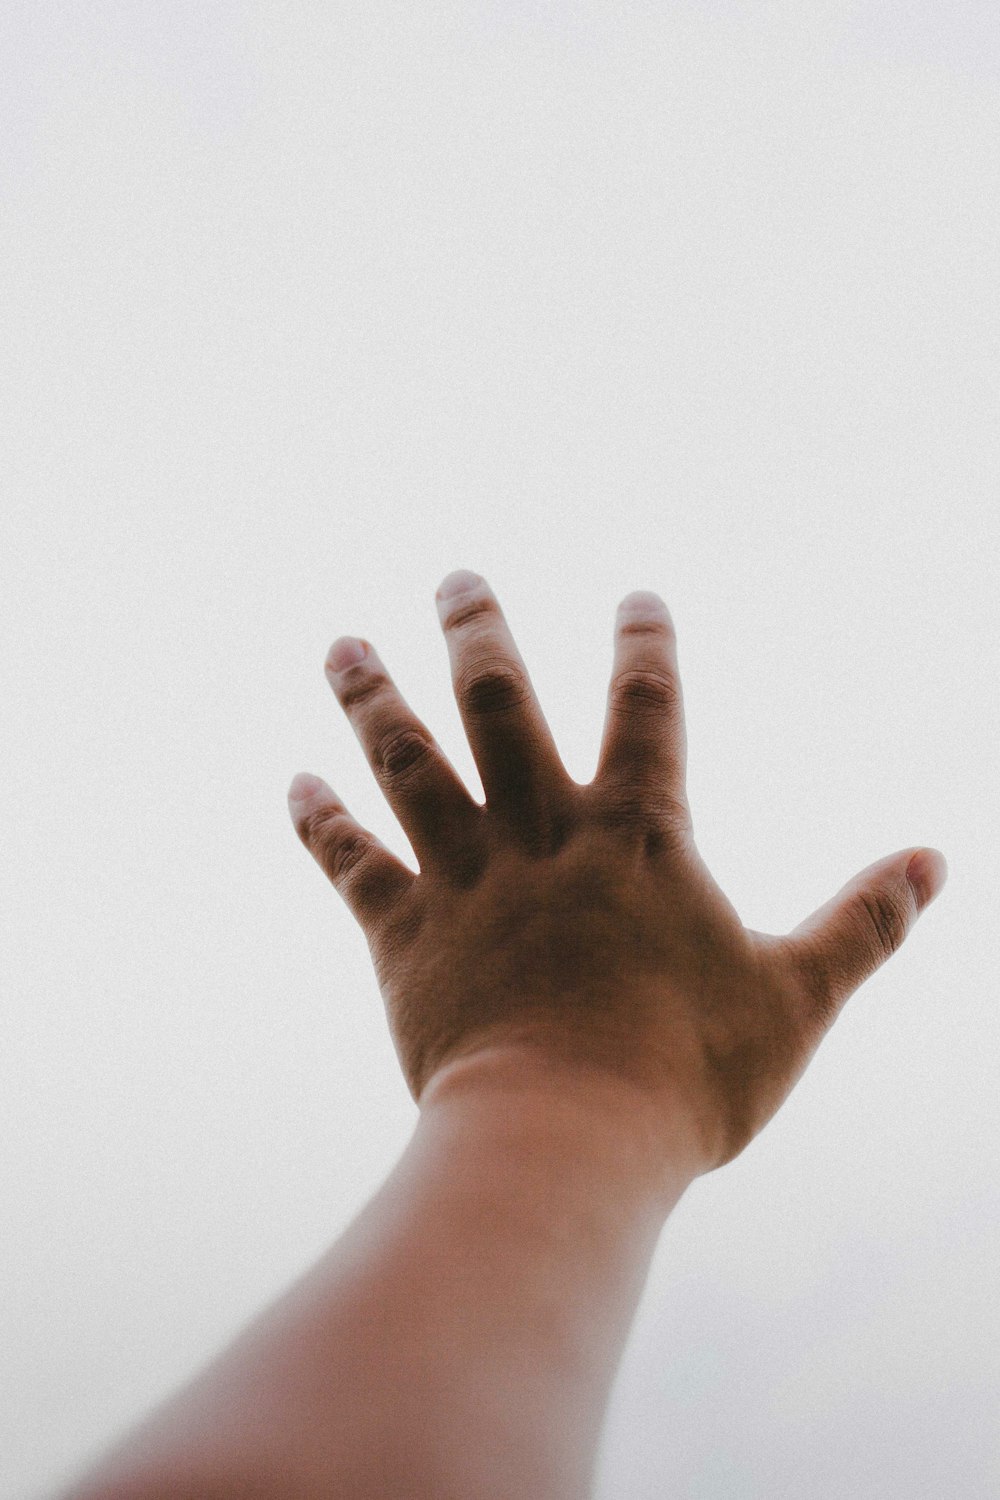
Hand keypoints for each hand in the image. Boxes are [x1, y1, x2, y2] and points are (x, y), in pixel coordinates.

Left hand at [288, 571, 945, 1175]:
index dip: (645, 647)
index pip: (647, 709)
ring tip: (342, 644)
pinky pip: (352, 866)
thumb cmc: (689, 1077)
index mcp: (637, 837)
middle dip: (478, 633)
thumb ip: (864, 921)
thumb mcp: (798, 996)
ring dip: (372, 698)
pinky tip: (295, 784)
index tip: (638, 599)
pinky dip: (320, 824)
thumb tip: (936, 861)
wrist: (565, 1144)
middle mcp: (541, 837)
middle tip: (457, 577)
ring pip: (407, 764)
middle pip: (498, 705)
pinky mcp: (406, 939)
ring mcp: (466, 882)